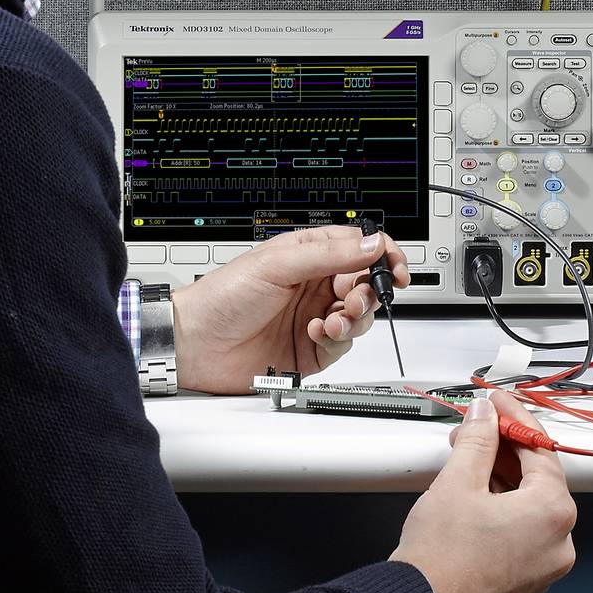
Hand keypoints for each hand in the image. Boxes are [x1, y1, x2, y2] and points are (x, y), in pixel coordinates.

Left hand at [170, 225, 409, 392]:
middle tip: (355, 300)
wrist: (197, 344)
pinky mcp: (313, 349)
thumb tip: (373, 244)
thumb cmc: (224, 296)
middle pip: (365, 284)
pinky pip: (343, 343)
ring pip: (359, 316)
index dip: (383, 255)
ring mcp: (316, 317)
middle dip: (369, 292)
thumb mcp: (278, 265)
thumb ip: (329, 254)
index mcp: (308, 255)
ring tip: (332, 320)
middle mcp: (316, 285)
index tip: (395, 268)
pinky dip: (336, 338)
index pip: (359, 249)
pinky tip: (316, 332)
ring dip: (354, 317)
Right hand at [390, 392, 577, 592]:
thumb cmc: (440, 558)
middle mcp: (558, 541)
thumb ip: (478, 440)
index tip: (496, 405)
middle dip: (504, 449)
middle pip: (538, 477)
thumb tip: (486, 417)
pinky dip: (503, 508)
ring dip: (501, 478)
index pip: (540, 449)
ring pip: (529, 504)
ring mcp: (544, 564)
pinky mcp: (526, 578)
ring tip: (467, 461)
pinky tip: (475, 493)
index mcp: (553, 513)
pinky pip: (522, 530)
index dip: (514, 419)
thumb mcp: (458, 482)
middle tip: (477, 429)